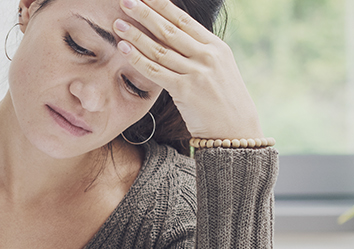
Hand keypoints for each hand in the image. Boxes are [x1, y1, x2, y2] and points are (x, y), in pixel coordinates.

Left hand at [114, 0, 263, 139]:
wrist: (235, 130)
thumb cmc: (222, 99)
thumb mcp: (218, 68)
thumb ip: (198, 51)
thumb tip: (171, 34)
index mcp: (216, 46)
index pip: (184, 20)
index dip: (162, 5)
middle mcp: (207, 56)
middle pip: (169, 30)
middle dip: (145, 13)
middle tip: (126, 0)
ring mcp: (197, 73)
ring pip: (159, 49)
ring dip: (136, 34)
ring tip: (118, 23)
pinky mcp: (185, 90)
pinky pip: (156, 71)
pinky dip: (138, 58)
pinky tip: (124, 48)